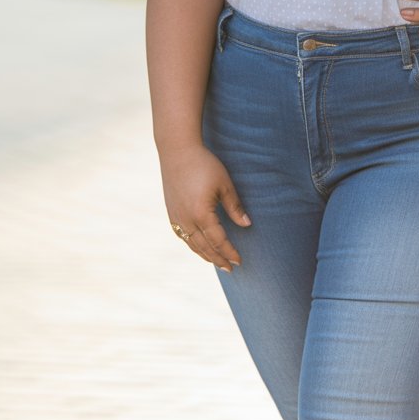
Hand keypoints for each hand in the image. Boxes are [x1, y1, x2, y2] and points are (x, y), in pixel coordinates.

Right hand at [160, 143, 251, 271]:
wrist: (177, 151)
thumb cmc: (204, 164)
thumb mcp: (224, 184)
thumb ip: (235, 206)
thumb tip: (247, 225)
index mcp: (201, 214)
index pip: (218, 241)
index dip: (229, 252)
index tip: (239, 261)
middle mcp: (186, 220)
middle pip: (204, 247)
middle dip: (218, 259)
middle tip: (230, 268)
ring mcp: (176, 218)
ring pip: (192, 244)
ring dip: (205, 255)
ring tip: (216, 262)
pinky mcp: (171, 213)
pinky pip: (182, 236)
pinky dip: (193, 245)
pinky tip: (199, 247)